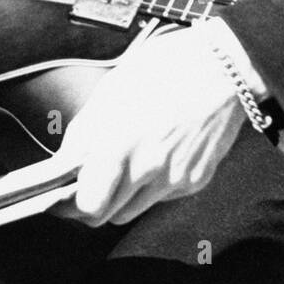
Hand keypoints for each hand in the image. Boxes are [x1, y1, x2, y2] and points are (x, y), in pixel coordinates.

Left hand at [57, 26, 247, 225]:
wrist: (223, 67)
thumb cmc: (166, 68)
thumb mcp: (112, 90)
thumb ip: (84, 132)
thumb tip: (65, 162)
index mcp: (120, 143)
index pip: (87, 205)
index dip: (70, 205)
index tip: (60, 198)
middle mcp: (148, 168)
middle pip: (107, 216)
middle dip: (92, 204)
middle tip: (85, 185)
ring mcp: (175, 178)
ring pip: (133, 210)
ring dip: (121, 196)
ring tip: (123, 164)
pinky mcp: (196, 180)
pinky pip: (162, 196)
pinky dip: (151, 185)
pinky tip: (156, 154)